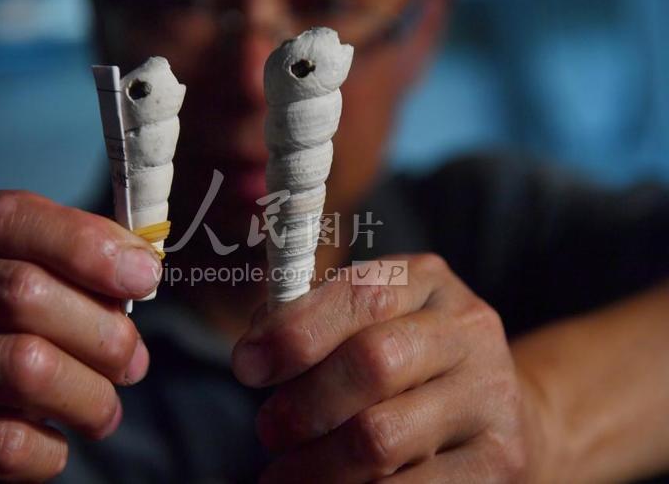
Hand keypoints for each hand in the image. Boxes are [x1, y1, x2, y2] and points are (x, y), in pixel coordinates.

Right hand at [0, 191, 160, 480]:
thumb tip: (137, 267)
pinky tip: (53, 441)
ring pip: (25, 370)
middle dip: (104, 332)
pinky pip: (4, 445)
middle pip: (25, 294)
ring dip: (91, 396)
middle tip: (133, 361)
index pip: (9, 218)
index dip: (87, 243)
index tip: (144, 274)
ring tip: (104, 409)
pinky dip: (51, 449)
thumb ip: (52, 258)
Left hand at [232, 254, 548, 482]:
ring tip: (285, 475)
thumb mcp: (372, 320)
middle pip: (372, 364)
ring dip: (315, 464)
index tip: (247, 366)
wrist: (499, 410)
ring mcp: (490, 396)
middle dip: (302, 405)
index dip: (294, 332)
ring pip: (381, 437)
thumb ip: (316, 321)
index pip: (360, 295)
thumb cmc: (409, 361)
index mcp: (427, 282)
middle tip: (268, 430)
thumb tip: (255, 348)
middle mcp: (467, 330)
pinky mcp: (500, 460)